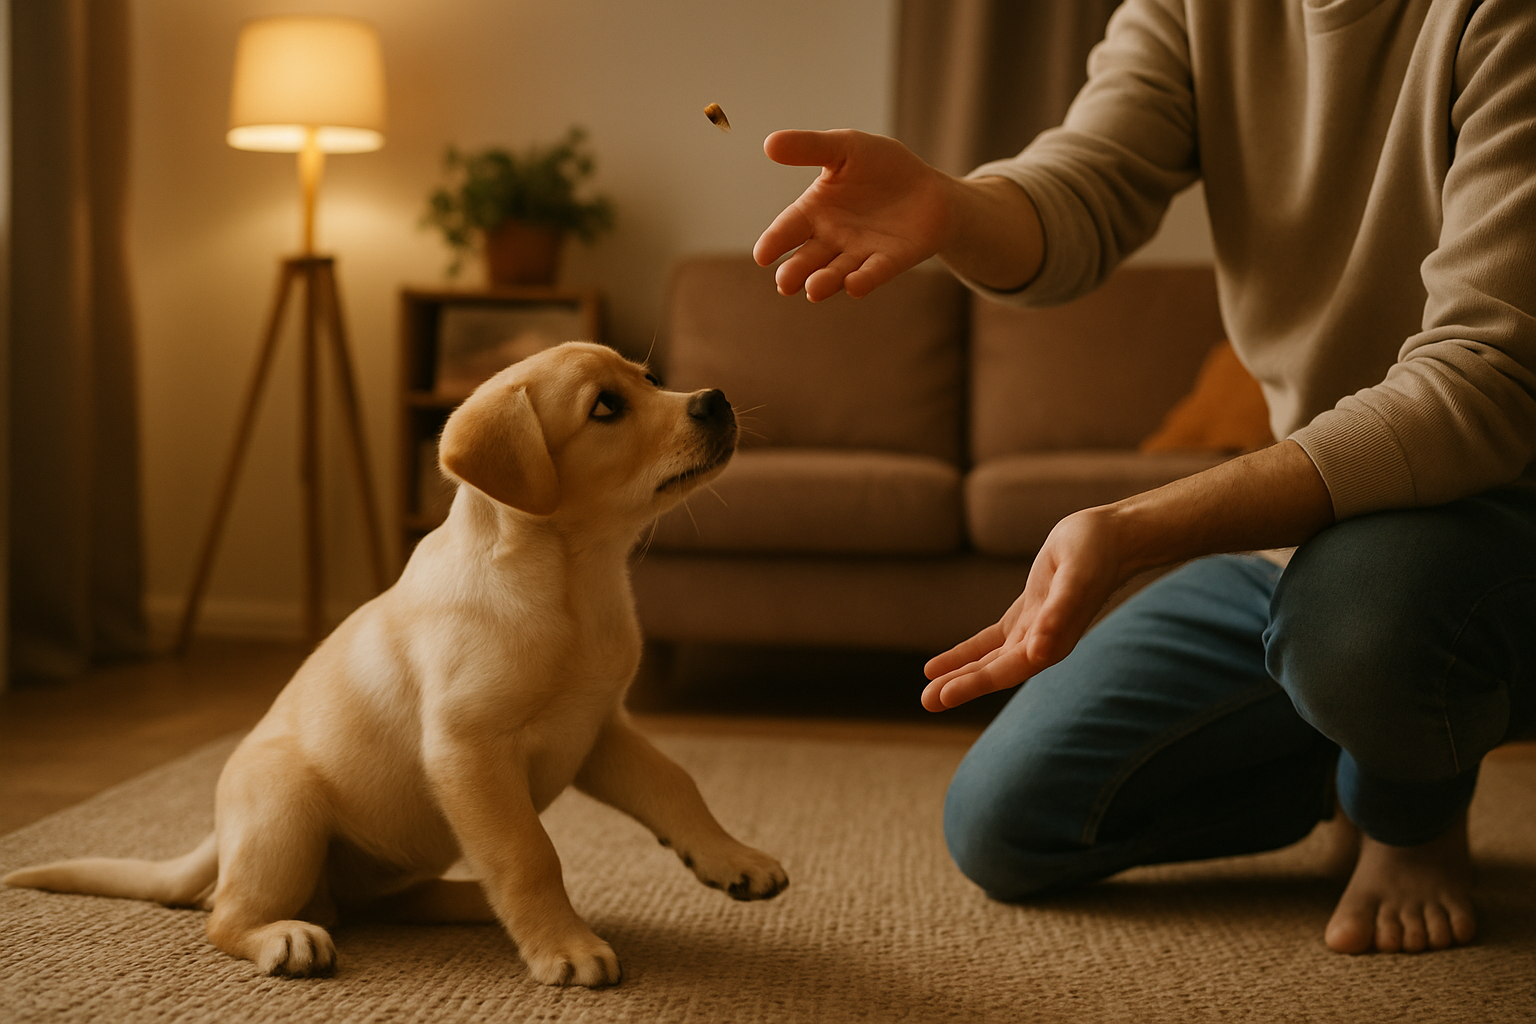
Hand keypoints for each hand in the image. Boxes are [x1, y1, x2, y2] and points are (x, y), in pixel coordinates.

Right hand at [754, 130, 956, 301]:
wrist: (928, 188)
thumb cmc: (880, 167)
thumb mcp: (845, 148)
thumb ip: (810, 147)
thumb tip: (769, 143)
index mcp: (814, 212)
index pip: (787, 229)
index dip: (774, 242)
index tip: (762, 256)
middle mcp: (832, 239)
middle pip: (808, 259)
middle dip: (796, 271)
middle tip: (785, 283)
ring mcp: (860, 253)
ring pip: (837, 272)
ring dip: (825, 281)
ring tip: (813, 289)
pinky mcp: (890, 261)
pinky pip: (874, 272)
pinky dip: (864, 280)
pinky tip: (853, 285)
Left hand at [922, 508, 1129, 710]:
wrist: (1112, 537)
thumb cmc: (1095, 554)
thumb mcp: (1075, 579)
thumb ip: (1058, 615)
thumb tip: (1039, 654)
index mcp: (1053, 642)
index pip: (1006, 669)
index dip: (974, 682)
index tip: (942, 694)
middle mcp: (1042, 643)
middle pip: (994, 670)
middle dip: (960, 686)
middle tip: (926, 701)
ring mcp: (1033, 630)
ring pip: (989, 659)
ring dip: (960, 674)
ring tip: (928, 691)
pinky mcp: (1027, 613)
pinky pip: (991, 640)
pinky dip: (966, 652)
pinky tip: (939, 664)